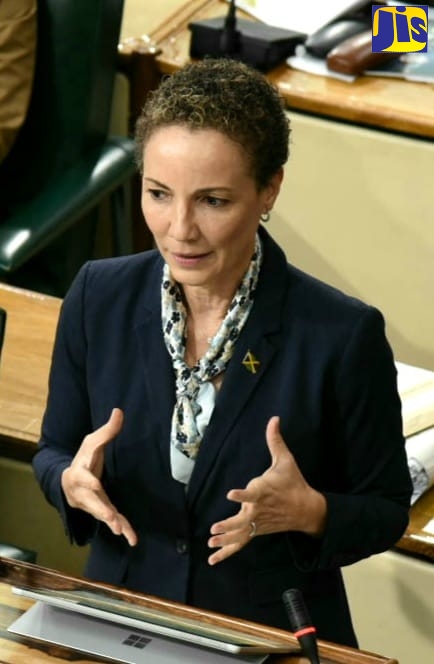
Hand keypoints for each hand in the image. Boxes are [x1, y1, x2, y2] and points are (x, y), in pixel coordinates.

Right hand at [61, 408, 137, 545]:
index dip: (89, 481)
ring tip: (122, 532)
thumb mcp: (92, 442)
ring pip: (103, 515)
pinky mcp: (103, 510)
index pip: (84, 478)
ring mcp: (94, 504)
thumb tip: (119, 410)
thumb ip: (107, 431)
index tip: (95, 484)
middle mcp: (85, 492)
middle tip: (109, 518)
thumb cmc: (83, 459)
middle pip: (92, 502)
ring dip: (112, 523)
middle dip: (100, 510)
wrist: (68, 481)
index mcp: (80, 474)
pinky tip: (132, 540)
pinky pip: (113, 521)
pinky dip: (123, 530)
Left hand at [208, 416, 325, 564]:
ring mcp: (257, 522)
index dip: (242, 494)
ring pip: (240, 533)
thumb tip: (274, 418)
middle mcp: (259, 509)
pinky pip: (240, 543)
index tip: (231, 494)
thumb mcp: (286, 460)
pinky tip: (212, 559)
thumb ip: (275, 440)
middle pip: (243, 518)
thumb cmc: (293, 483)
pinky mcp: (256, 531)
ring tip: (211, 542)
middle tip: (214, 528)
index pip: (252, 492)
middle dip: (229, 524)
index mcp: (264, 491)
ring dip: (225, 538)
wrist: (307, 509)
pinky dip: (227, 552)